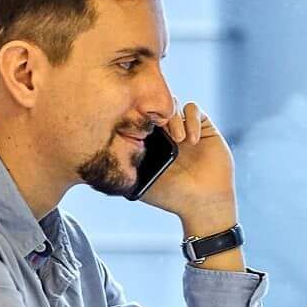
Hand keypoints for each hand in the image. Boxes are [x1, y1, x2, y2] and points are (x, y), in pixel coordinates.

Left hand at [137, 98, 238, 239]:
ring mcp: (183, 127)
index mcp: (149, 142)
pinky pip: (193, 110)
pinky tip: (192, 140)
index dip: (138, 118)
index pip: (139, 118)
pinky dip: (191, 121)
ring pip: (173, 104)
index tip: (140, 131)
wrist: (203, 202)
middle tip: (158, 129)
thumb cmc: (172, 196)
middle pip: (155, 105)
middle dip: (155, 114)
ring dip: (173, 118)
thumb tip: (103, 157)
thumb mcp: (142, 183)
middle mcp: (166, 132)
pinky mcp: (202, 126)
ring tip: (178, 140)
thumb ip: (125, 169)